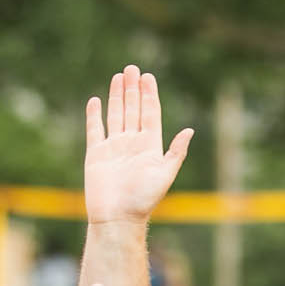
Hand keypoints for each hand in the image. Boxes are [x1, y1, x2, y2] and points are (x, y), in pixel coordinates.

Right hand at [85, 66, 192, 225]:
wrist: (118, 217)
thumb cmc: (143, 199)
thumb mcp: (165, 174)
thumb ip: (176, 151)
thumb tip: (189, 130)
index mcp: (150, 146)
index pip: (150, 113)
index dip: (149, 95)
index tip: (148, 76)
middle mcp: (132, 143)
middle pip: (133, 109)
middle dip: (133, 89)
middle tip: (132, 68)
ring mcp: (113, 147)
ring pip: (116, 115)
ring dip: (117, 96)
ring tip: (119, 76)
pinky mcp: (96, 154)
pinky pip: (95, 130)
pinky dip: (94, 115)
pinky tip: (95, 100)